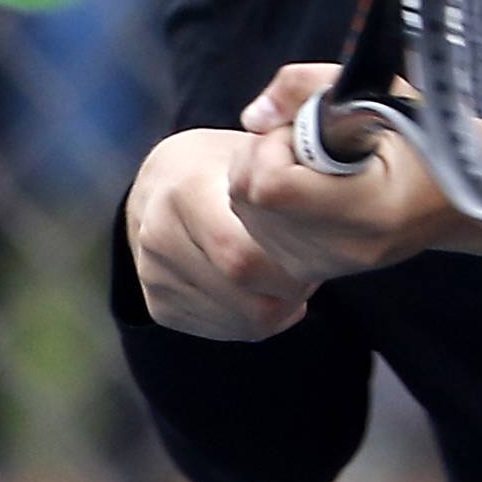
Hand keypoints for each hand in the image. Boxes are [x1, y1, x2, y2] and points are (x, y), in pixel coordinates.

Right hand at [126, 128, 317, 341]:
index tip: (313, 253)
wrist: (162, 182)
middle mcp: (160, 234)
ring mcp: (154, 274)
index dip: (288, 266)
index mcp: (186, 189)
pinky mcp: (159, 304)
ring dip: (276, 307)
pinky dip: (254, 318)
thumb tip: (327, 202)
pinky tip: (260, 288)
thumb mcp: (251, 151)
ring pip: (239, 321)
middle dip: (290, 292)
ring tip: (285, 274)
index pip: (243, 256)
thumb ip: (285, 176)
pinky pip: (224, 330)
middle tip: (309, 271)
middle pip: (245, 297)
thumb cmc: (220, 163)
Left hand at [230, 63, 481, 280]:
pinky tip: (304, 184)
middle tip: (306, 138)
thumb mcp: (377, 90)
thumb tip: (254, 116)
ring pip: (247, 217)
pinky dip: (267, 201)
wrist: (457, 193)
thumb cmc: (425, 134)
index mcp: (368, 211)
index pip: (270, 187)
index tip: (303, 126)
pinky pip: (259, 232)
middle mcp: (343, 251)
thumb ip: (306, 87)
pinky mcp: (314, 271)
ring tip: (310, 161)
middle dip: (263, 156)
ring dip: (263, 177)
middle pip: (249, 201)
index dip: (272, 146)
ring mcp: (327, 268)